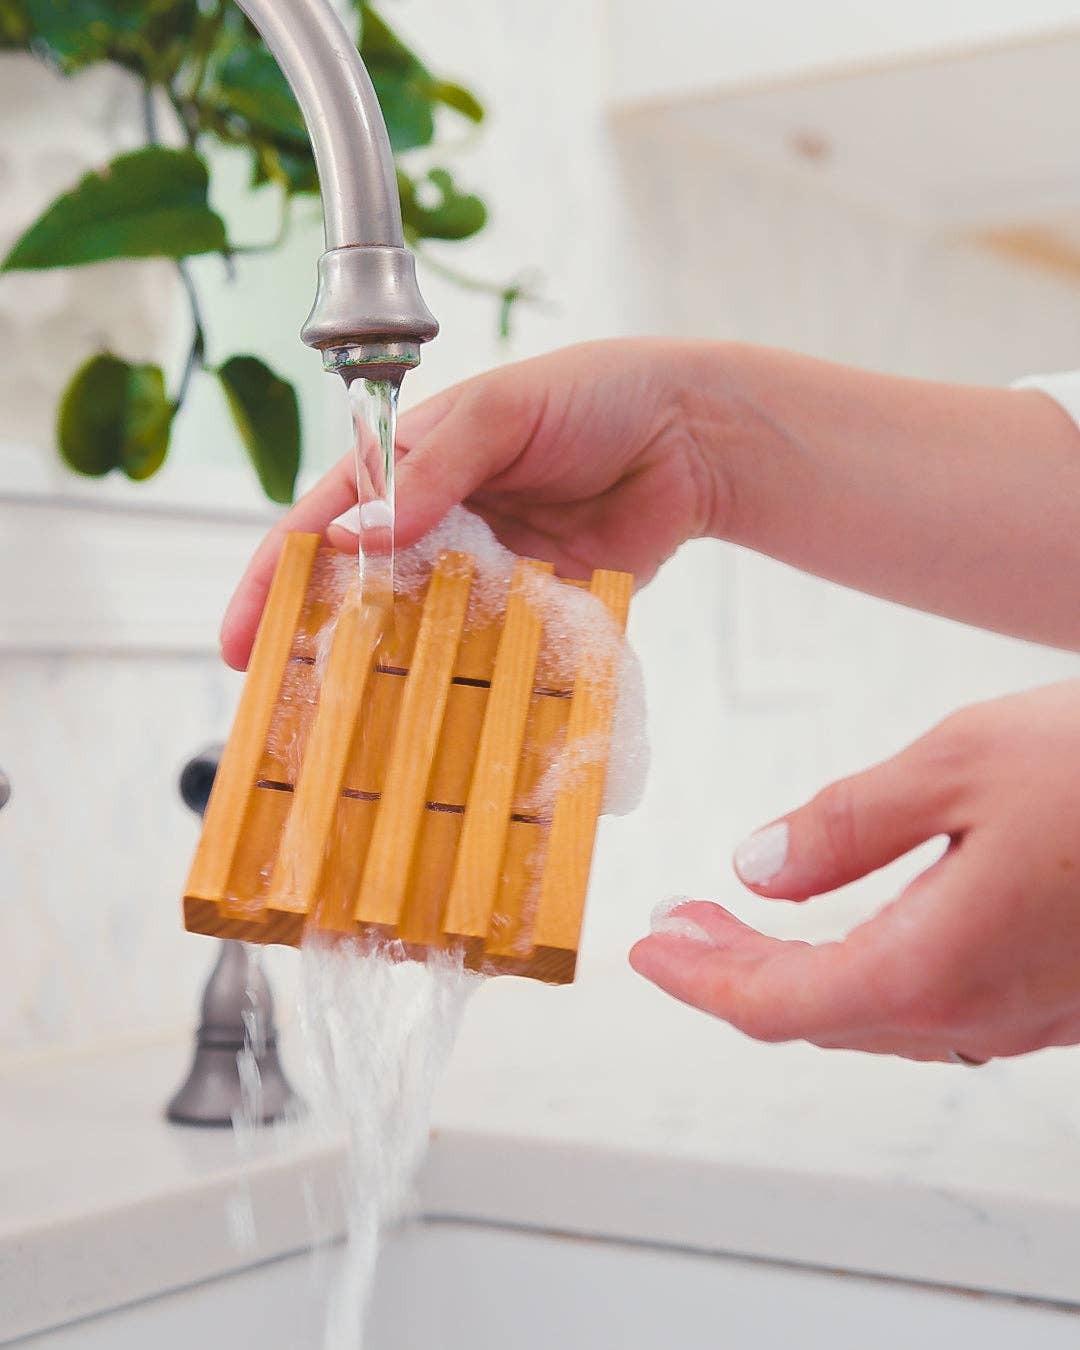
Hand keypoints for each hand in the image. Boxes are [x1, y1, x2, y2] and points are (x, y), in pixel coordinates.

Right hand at [220, 338, 722, 669]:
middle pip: (362, 589)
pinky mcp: (534, 607)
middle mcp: (437, 524)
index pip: (324, 521)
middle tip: (280, 697)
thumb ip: (432, 473)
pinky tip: (439, 715)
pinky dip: (465, 678)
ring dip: (389, 669)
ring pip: (420, 629)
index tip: (239, 635)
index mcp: (409, 465)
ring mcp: (484, 572)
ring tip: (347, 722)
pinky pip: (490, 649)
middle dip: (319, 637)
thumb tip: (357, 537)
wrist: (690, 437)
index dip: (276, 577)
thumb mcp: (498, 414)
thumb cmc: (589, 397)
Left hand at [630, 681, 1079, 1061]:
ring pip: (878, 1013)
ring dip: (796, 970)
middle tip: (679, 925)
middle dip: (734, 970)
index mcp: (936, 965)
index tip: (646, 950)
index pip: (775, 1001)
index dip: (699, 978)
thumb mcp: (959, 763)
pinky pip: (939, 1001)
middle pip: (818, 1015)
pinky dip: (866, 968)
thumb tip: (759, 867)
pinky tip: (852, 924)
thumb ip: (846, 826)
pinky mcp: (1064, 993)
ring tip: (739, 917)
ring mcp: (1031, 1013)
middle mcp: (981, 1011)